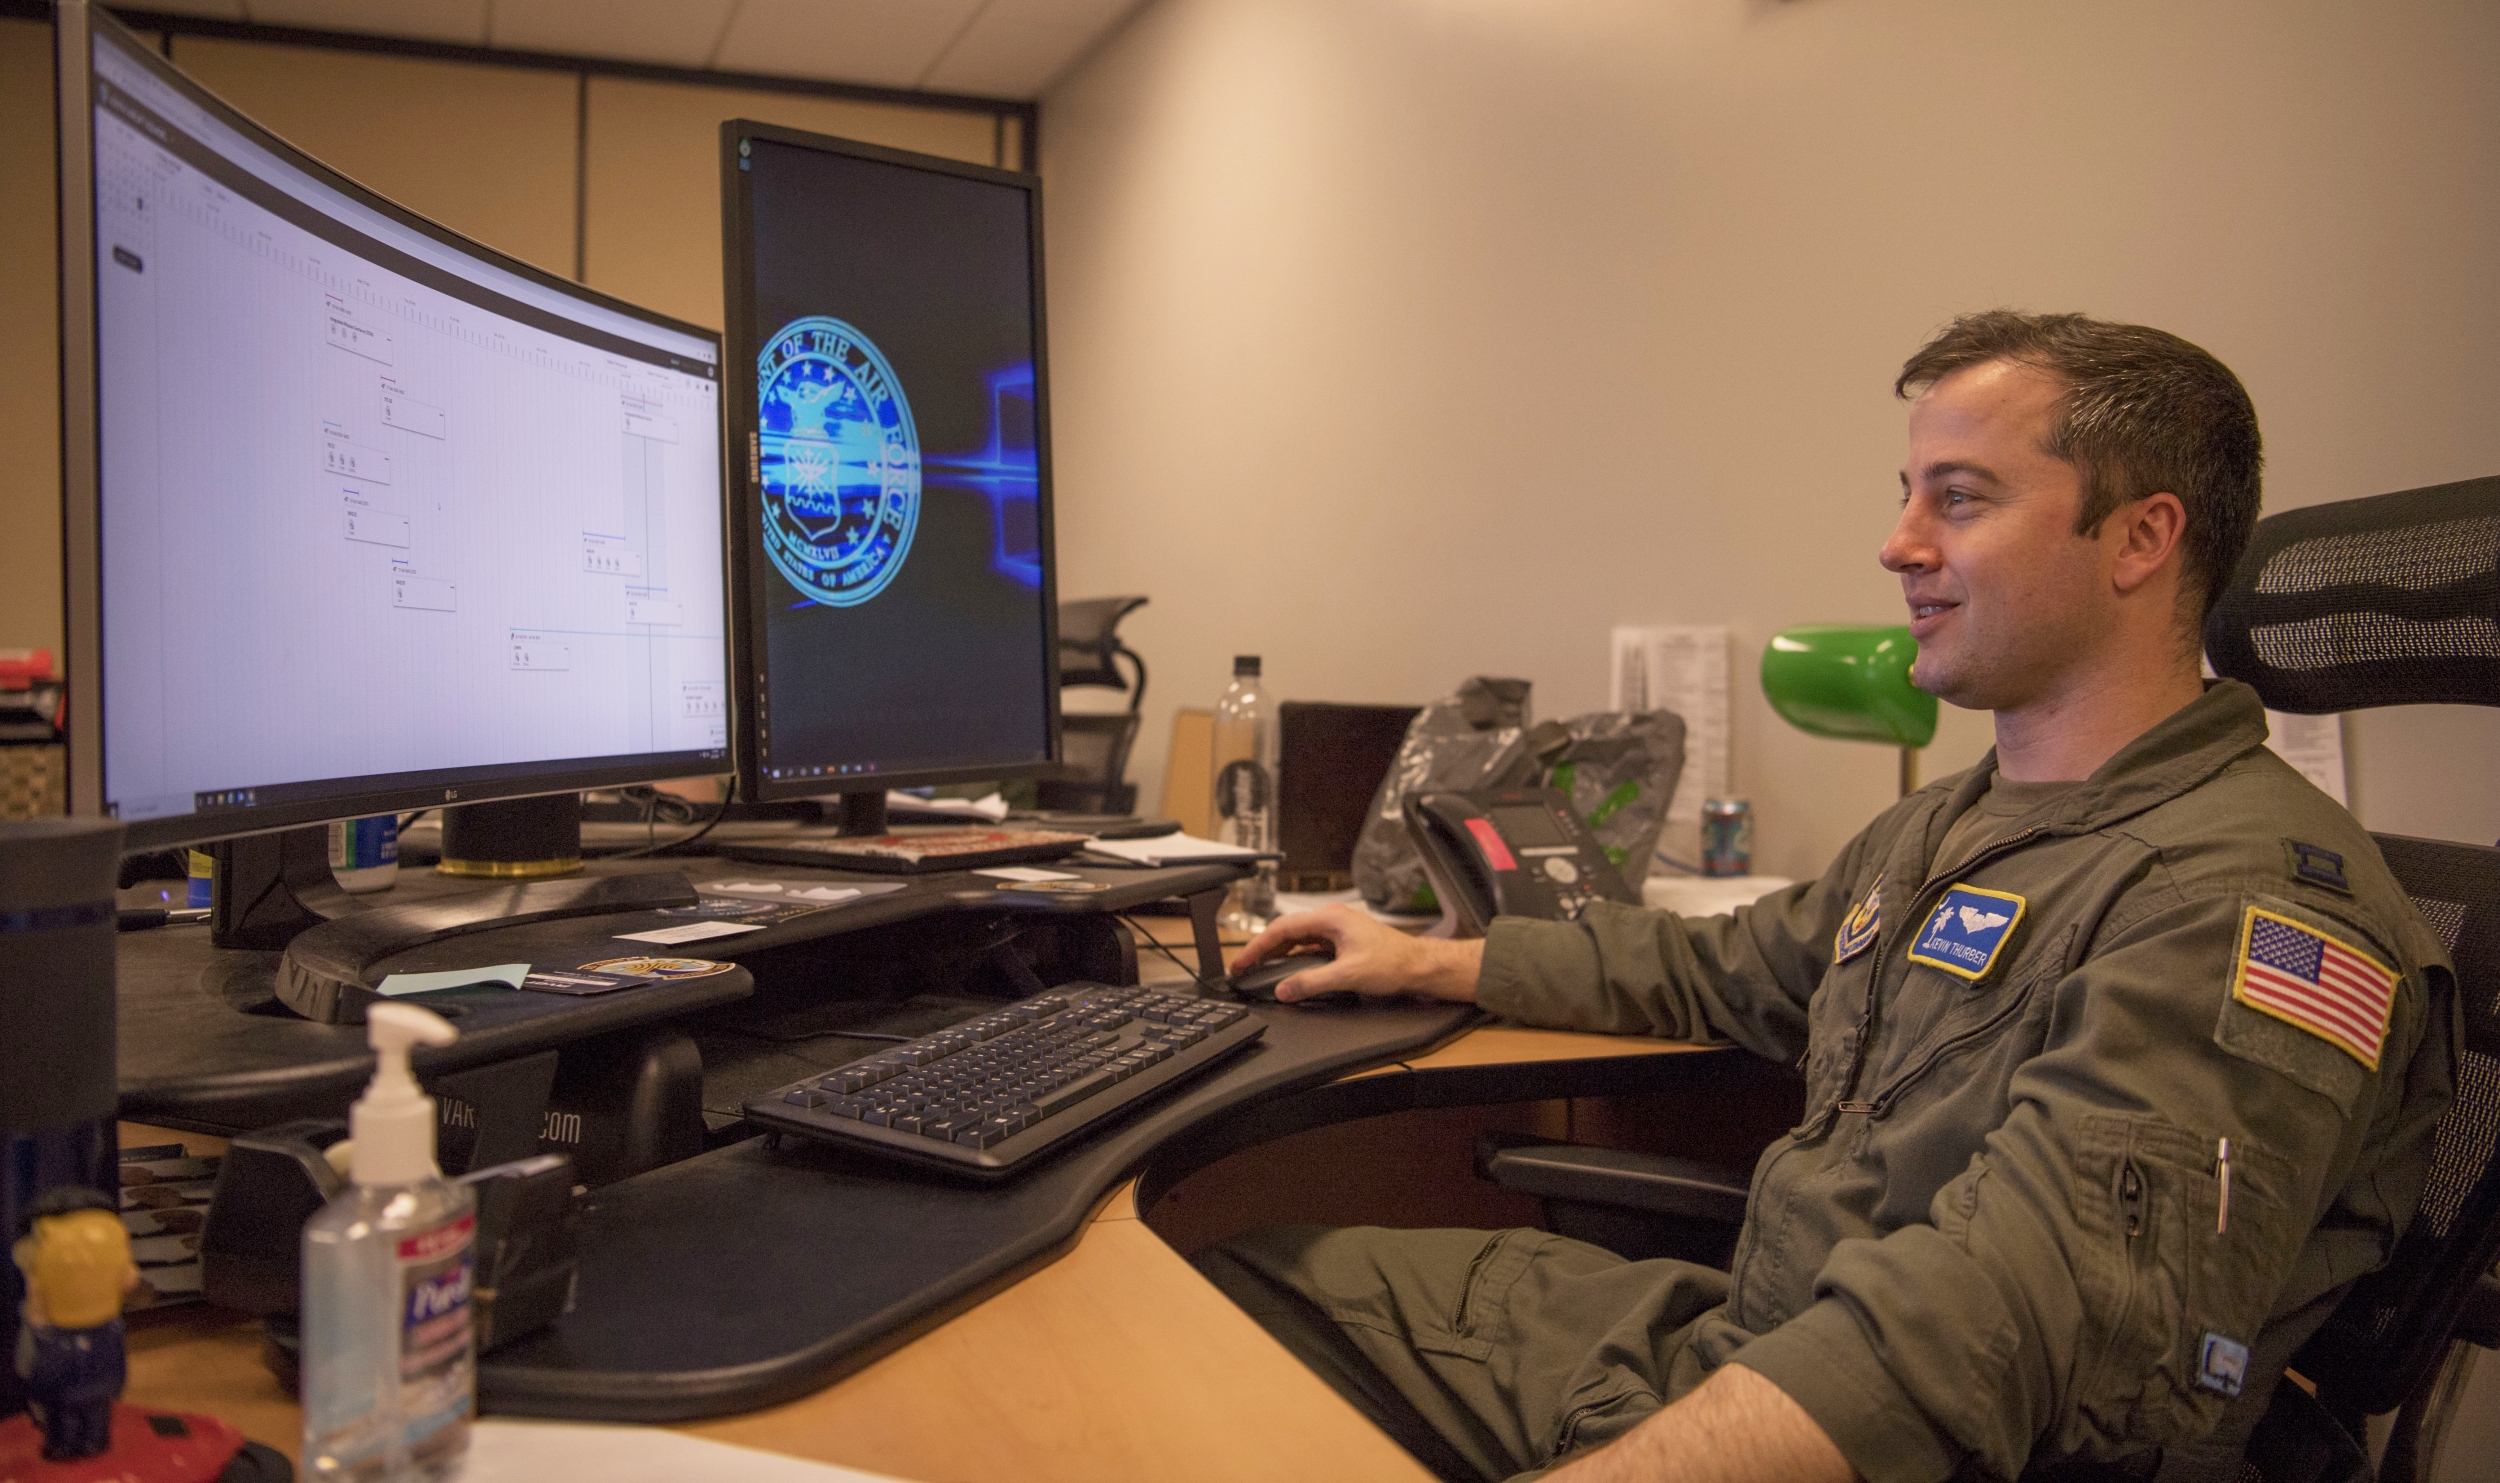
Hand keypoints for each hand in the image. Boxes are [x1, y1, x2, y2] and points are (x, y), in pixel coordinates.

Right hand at [1229, 905, 1483, 1003]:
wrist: (1420, 967)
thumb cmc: (1394, 963)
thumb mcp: (1348, 976)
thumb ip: (1312, 983)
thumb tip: (1284, 990)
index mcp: (1330, 919)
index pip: (1281, 929)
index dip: (1257, 947)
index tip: (1241, 962)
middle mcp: (1332, 919)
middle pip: (1286, 932)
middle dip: (1262, 950)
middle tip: (1243, 968)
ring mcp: (1337, 930)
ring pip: (1297, 939)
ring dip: (1278, 953)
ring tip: (1259, 969)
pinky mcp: (1343, 942)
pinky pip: (1310, 946)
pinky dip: (1294, 957)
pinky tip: (1289, 969)